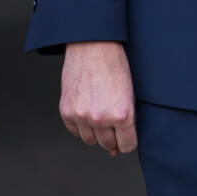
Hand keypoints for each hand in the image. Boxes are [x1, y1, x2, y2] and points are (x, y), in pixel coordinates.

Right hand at [59, 40, 136, 155]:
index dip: (128, 142)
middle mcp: (101, 118)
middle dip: (113, 137)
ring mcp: (81, 116)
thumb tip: (116, 148)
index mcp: (122, 114)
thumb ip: (127, 121)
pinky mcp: (66, 111)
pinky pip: (74, 131)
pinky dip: (81, 126)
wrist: (93, 47)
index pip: (127, 145)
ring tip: (101, 115)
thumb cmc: (115, 66)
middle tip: (113, 123)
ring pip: (90, 140)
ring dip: (96, 133)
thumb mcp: (130, 94)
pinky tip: (88, 113)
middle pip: (107, 144)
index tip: (127, 137)